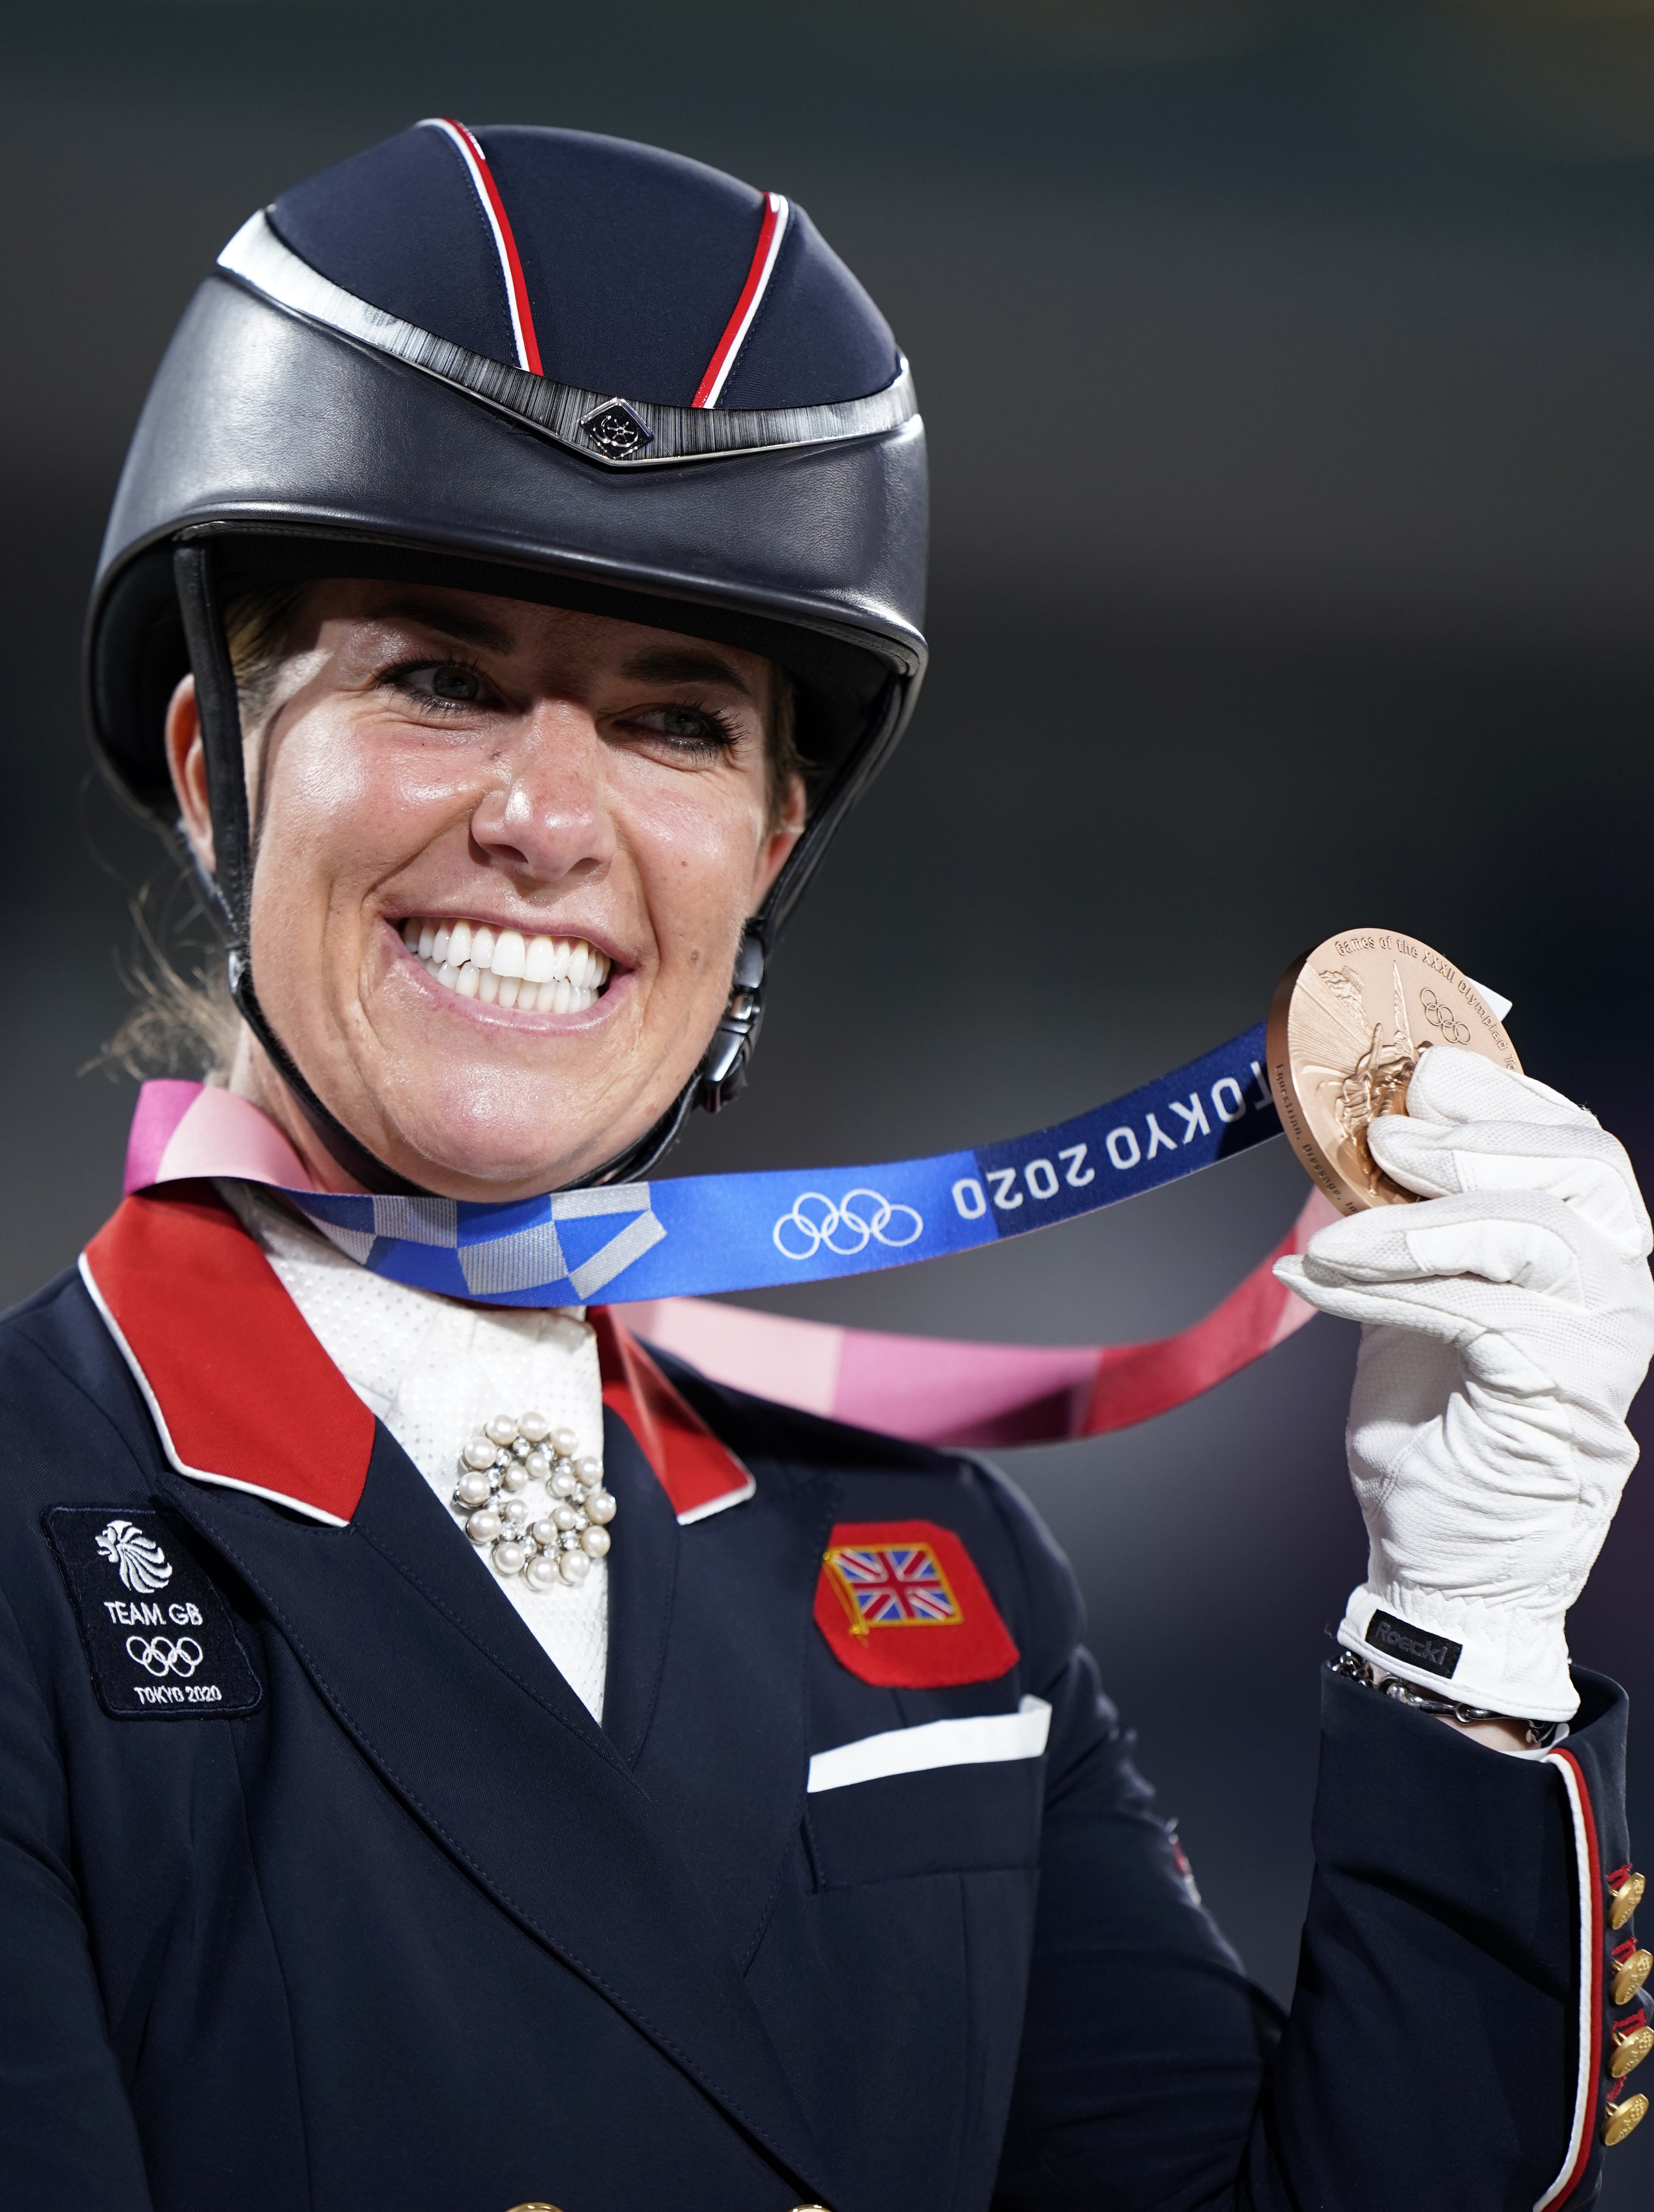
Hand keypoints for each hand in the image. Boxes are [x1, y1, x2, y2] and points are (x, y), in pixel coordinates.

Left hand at [1275, 1045, 1653, 1722]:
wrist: (1442, 1557)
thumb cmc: (1433, 1430)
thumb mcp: (1403, 1298)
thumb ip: (1394, 1223)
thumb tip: (1339, 1146)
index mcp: (1584, 1247)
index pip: (1569, 1139)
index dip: (1503, 1091)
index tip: (1424, 1068)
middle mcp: (1612, 1283)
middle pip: (1579, 1166)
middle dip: (1473, 1137)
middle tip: (1380, 1137)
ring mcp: (1601, 1336)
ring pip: (1532, 1231)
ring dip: (1419, 1218)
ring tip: (1336, 1228)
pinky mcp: (1562, 1388)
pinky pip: (1480, 1309)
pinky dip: (1389, 1286)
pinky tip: (1316, 1278)